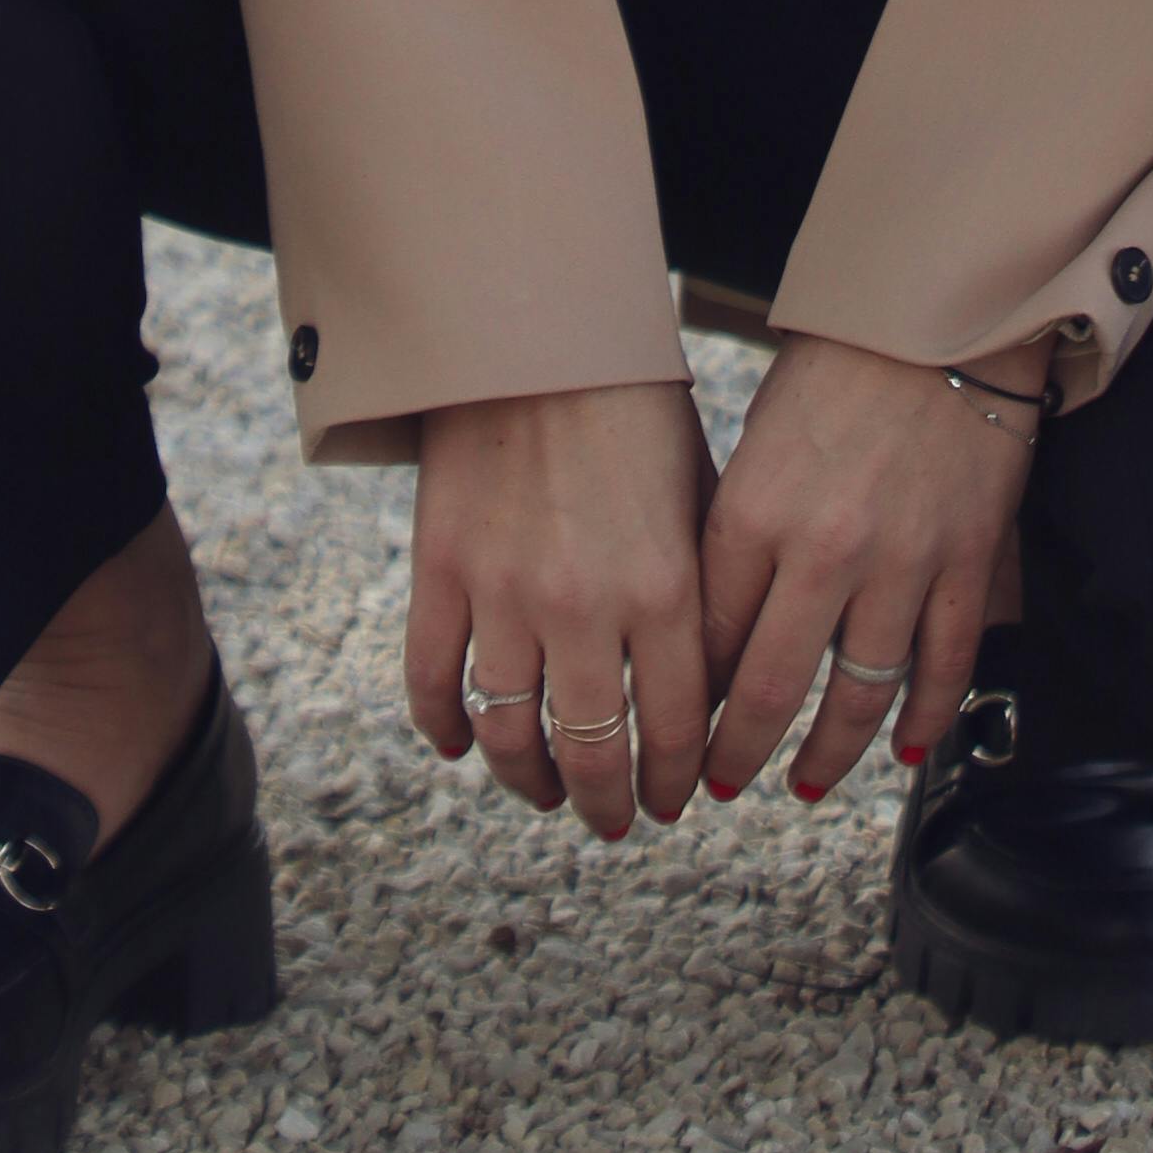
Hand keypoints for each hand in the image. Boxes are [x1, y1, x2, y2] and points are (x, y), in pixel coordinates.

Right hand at [405, 381, 713, 841]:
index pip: (675, 729)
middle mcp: (586, 604)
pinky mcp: (441, 570)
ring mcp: (504, 592)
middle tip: (612, 820)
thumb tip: (717, 686)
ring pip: (511, 734)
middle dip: (608, 803)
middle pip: (594, 751)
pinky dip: (447, 728)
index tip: (672, 801)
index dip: (673, 781)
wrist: (539, 332)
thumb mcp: (699, 496)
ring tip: (547, 793)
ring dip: (532, 782)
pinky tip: (464, 746)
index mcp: (665, 588)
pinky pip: (435, 680)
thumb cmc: (634, 406)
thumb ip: (705, 593)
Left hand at [697, 334, 1038, 809]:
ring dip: (826, 757)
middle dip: (735, 754)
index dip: (684, 700)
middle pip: (769, 688)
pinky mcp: (967, 561)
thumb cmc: (835, 369)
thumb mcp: (757, 445)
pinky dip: (926, 717)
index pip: (704, 639)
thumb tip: (709, 632)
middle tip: (716, 787)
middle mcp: (823, 549)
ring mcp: (902, 562)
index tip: (673, 733)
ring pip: (858, 695)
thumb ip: (734, 537)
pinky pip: (945, 665)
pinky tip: (904, 748)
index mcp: (753, 512)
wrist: (942, 319)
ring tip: (804, 785)